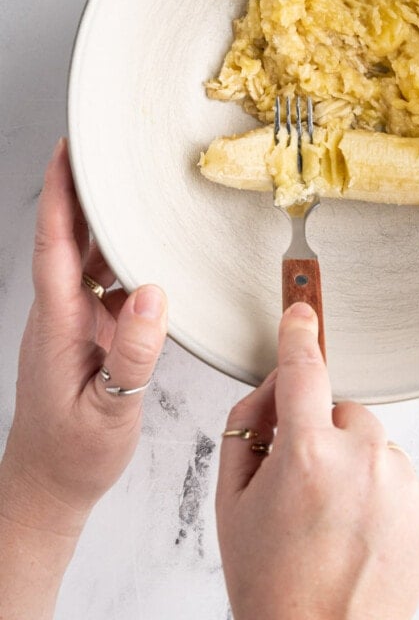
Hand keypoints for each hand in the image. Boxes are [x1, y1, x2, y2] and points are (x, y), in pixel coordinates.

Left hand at [0, 138, 167, 534]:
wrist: (49, 486)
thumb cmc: (74, 455)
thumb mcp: (111, 410)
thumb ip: (132, 353)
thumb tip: (152, 294)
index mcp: (58, 324)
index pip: (54, 245)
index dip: (60, 195)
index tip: (67, 151)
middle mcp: (59, 315)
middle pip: (67, 238)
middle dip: (80, 190)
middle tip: (100, 149)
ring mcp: (69, 323)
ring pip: (84, 258)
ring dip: (101, 223)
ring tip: (128, 189)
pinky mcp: (82, 334)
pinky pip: (100, 283)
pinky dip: (119, 260)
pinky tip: (144, 257)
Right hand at [216, 302, 418, 619]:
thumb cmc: (271, 583)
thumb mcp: (232, 502)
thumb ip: (247, 430)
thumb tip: (273, 390)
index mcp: (306, 453)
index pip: (303, 370)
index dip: (300, 333)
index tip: (302, 309)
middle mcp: (361, 459)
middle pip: (341, 411)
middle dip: (322, 432)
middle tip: (303, 484)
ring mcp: (400, 482)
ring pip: (371, 444)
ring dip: (353, 464)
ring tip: (333, 521)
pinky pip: (397, 475)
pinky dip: (379, 492)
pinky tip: (359, 533)